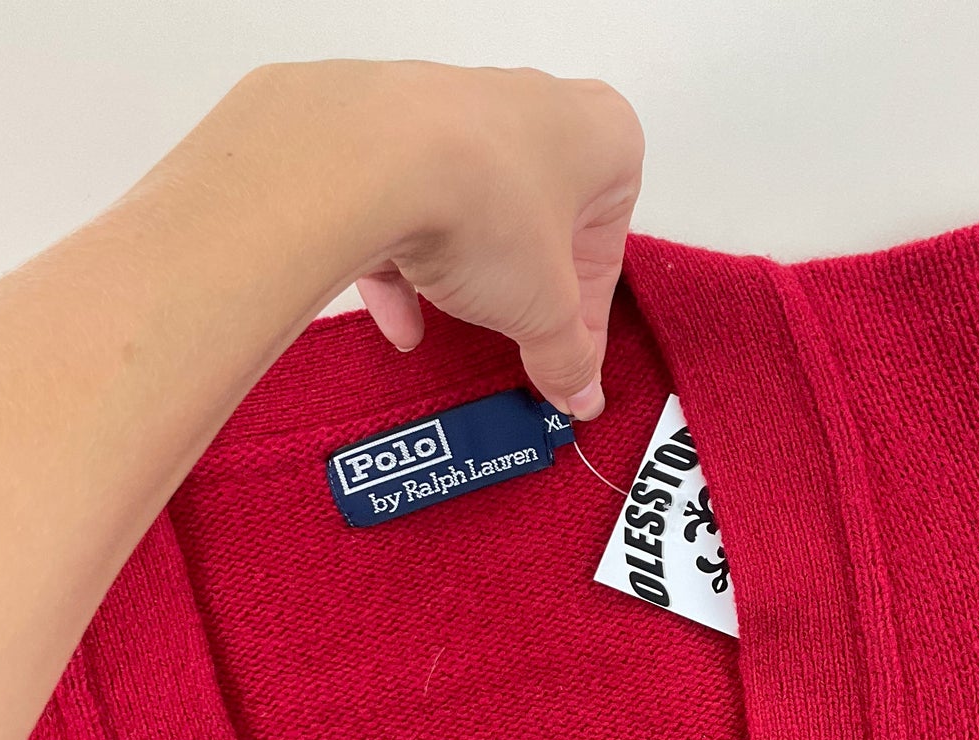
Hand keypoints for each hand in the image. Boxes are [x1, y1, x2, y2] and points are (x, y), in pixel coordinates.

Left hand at [236, 60, 644, 420]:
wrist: (370, 160)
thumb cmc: (485, 204)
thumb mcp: (546, 309)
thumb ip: (568, 356)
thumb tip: (579, 391)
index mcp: (603, 138)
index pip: (608, 244)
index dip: (587, 317)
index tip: (569, 361)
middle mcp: (537, 109)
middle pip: (544, 221)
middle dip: (529, 286)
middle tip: (522, 337)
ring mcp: (463, 111)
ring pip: (477, 209)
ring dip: (469, 273)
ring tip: (459, 322)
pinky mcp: (395, 127)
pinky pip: (411, 203)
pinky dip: (408, 262)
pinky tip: (402, 322)